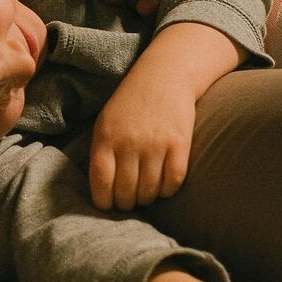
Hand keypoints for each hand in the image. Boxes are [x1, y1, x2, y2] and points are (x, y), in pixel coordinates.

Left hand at [87, 78, 195, 210]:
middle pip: (126, 193)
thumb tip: (102, 191)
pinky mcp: (180, 144)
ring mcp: (156, 144)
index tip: (108, 206)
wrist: (165, 75)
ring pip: (149, 192)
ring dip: (147, 199)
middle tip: (129, 202)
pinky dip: (168, 191)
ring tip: (145, 193)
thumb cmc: (130, 103)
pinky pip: (173, 183)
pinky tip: (163, 185)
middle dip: (126, 204)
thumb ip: (101, 153)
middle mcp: (129, 143)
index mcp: (106, 138)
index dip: (104, 202)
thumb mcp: (105, 122)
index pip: (102, 183)